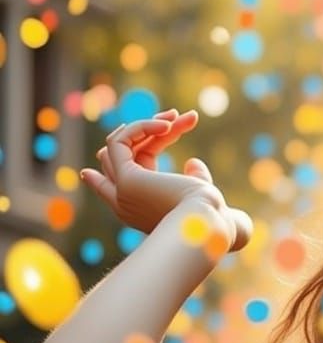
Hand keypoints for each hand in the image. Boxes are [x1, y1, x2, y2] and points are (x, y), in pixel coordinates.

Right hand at [80, 109, 252, 250]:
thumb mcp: (203, 193)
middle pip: (120, 160)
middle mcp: (126, 202)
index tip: (87, 174)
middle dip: (145, 134)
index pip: (111, 194)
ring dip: (148, 125)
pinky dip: (141, 126)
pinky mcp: (125, 179)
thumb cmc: (213, 216)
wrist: (208, 225)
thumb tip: (193, 162)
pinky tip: (168, 124)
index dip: (99, 182)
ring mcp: (122, 191)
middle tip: (177, 117)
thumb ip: (196, 179)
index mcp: (140, 210)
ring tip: (178, 117)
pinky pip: (118, 141)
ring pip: (118, 146)